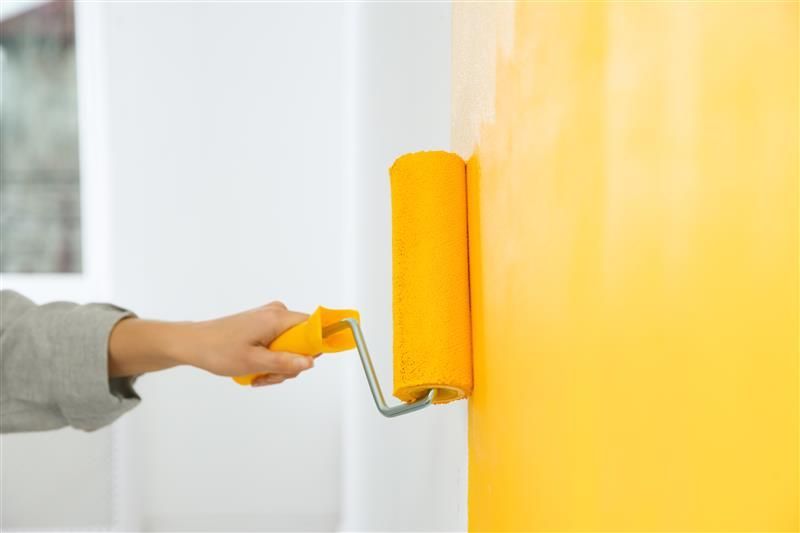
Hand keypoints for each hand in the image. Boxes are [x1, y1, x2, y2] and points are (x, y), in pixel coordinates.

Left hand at [108, 301, 315, 386]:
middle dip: (290, 364)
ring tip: (258, 376)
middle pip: (303, 341)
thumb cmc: (218, 350)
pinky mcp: (264, 326)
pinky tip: (256, 371)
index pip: (314, 327)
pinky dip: (271, 361)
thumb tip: (310, 363)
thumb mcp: (253, 362)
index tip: (301, 366)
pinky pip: (280, 345)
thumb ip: (284, 363)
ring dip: (279, 367)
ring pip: (291, 347)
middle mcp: (277, 314)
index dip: (315, 347)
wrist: (192, 343)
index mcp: (277, 317)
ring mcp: (270, 319)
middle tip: (268, 377)